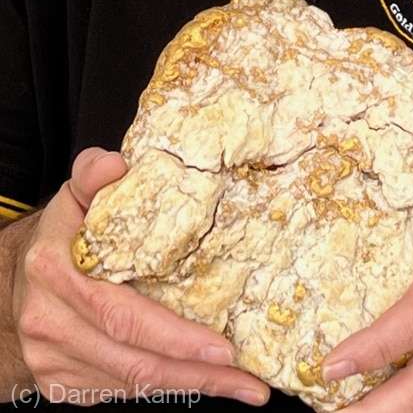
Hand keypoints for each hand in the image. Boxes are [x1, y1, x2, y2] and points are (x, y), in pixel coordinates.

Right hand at [12, 148, 269, 405]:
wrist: (15, 282)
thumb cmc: (60, 238)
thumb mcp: (74, 199)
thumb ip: (94, 177)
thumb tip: (120, 165)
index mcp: (57, 272)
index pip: (121, 314)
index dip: (174, 336)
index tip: (222, 346)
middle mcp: (53, 322)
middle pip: (134, 361)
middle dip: (197, 374)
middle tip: (248, 379)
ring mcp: (56, 359)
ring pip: (132, 384)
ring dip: (190, 387)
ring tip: (241, 386)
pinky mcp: (65, 381)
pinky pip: (121, 392)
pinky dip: (166, 390)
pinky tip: (202, 383)